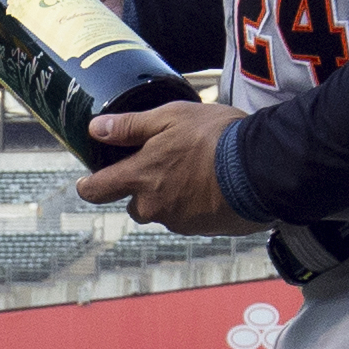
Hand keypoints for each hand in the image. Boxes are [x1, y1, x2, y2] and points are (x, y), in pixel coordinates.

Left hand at [77, 96, 251, 234]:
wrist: (262, 168)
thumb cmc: (216, 137)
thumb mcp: (171, 117)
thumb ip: (131, 126)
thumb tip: (96, 129)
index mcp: (141, 178)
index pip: (97, 190)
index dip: (88, 186)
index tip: (86, 183)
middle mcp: (154, 207)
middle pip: (135, 205)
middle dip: (144, 189)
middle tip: (167, 165)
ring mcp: (180, 222)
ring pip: (165, 211)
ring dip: (174, 196)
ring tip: (199, 170)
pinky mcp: (204, 231)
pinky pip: (191, 218)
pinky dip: (197, 204)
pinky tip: (215, 185)